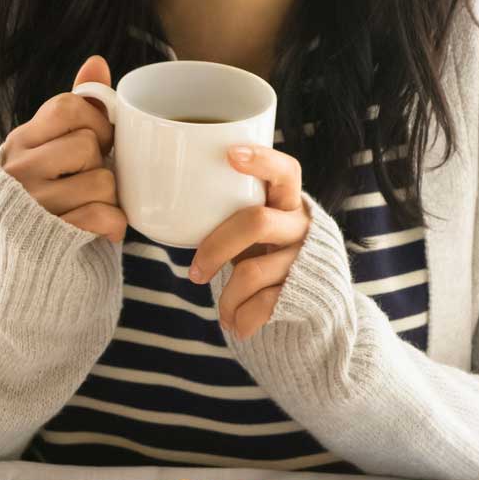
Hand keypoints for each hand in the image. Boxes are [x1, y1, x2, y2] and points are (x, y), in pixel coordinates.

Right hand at [0, 56, 125, 242]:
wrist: (33, 273)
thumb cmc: (54, 202)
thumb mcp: (57, 151)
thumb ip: (78, 108)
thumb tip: (97, 61)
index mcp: (19, 143)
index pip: (66, 107)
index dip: (95, 122)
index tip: (96, 142)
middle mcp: (18, 172)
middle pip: (88, 145)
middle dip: (101, 165)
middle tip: (87, 182)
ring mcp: (33, 205)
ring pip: (103, 182)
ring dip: (110, 199)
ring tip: (90, 208)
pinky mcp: (52, 238)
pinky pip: (105, 216)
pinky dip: (114, 226)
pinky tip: (101, 230)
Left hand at [189, 146, 309, 339]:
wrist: (315, 301)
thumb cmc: (268, 254)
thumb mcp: (256, 228)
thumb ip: (231, 214)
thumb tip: (163, 211)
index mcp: (289, 202)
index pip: (285, 171)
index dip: (261, 160)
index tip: (230, 155)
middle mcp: (301, 226)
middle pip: (256, 222)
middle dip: (217, 247)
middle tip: (194, 273)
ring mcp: (304, 258)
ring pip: (252, 272)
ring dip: (226, 298)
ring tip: (221, 312)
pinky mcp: (305, 291)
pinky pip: (263, 305)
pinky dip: (241, 319)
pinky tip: (235, 324)